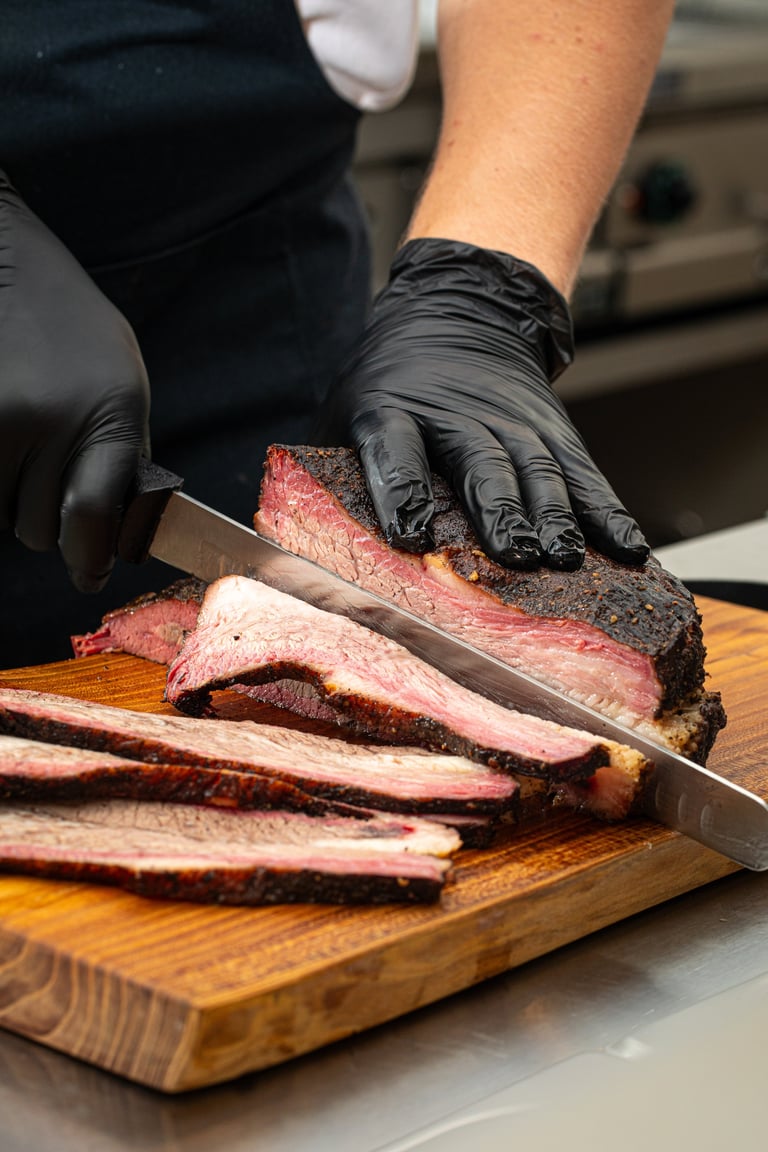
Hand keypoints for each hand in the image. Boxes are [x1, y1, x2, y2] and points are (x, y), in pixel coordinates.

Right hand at [0, 172, 149, 591]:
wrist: (3, 260)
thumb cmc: (68, 327)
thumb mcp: (122, 382)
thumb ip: (121, 455)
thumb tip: (113, 535)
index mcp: (108, 413)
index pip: (95, 515)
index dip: (89, 555)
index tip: (87, 571)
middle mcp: (50, 421)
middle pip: (39, 527)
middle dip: (42, 509)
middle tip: (40, 454)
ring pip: (0, 514)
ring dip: (6, 493)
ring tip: (16, 432)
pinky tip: (3, 433)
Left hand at [336, 238, 648, 570]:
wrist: (460, 310)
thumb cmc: (393, 380)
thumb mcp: (349, 408)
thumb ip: (330, 467)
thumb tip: (302, 539)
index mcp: (392, 411)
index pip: (395, 449)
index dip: (403, 491)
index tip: (411, 534)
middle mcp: (457, 416)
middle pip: (480, 463)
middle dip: (498, 510)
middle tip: (514, 553)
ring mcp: (512, 422)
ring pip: (537, 469)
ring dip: (554, 515)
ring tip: (565, 556)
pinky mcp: (553, 432)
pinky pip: (583, 473)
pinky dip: (607, 510)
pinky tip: (624, 545)